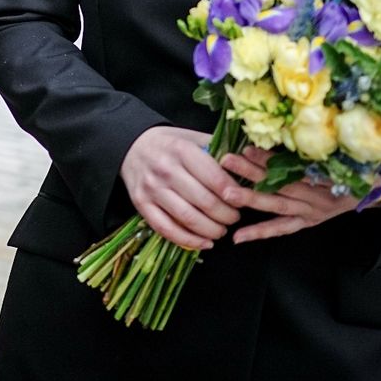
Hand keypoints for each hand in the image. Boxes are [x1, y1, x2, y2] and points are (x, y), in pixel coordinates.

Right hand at [119, 126, 249, 250]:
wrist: (131, 146)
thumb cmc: (170, 144)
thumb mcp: (194, 138)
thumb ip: (220, 150)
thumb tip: (249, 166)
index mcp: (182, 150)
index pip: (215, 179)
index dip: (234, 195)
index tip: (242, 200)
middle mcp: (165, 169)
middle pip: (205, 202)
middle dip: (227, 215)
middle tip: (234, 217)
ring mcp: (152, 189)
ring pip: (188, 219)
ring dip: (211, 230)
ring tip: (221, 230)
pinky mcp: (141, 204)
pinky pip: (167, 229)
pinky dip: (189, 241)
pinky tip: (204, 243)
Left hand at [221, 146, 364, 242]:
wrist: (375, 190)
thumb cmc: (356, 166)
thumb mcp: (341, 155)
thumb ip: (315, 149)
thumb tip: (283, 130)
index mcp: (324, 176)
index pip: (293, 168)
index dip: (270, 160)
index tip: (247, 147)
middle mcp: (315, 196)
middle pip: (281, 184)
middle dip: (252, 173)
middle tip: (227, 162)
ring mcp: (310, 211)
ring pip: (277, 205)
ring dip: (250, 198)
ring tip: (225, 193)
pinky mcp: (307, 222)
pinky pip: (282, 229)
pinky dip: (260, 232)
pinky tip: (238, 237)